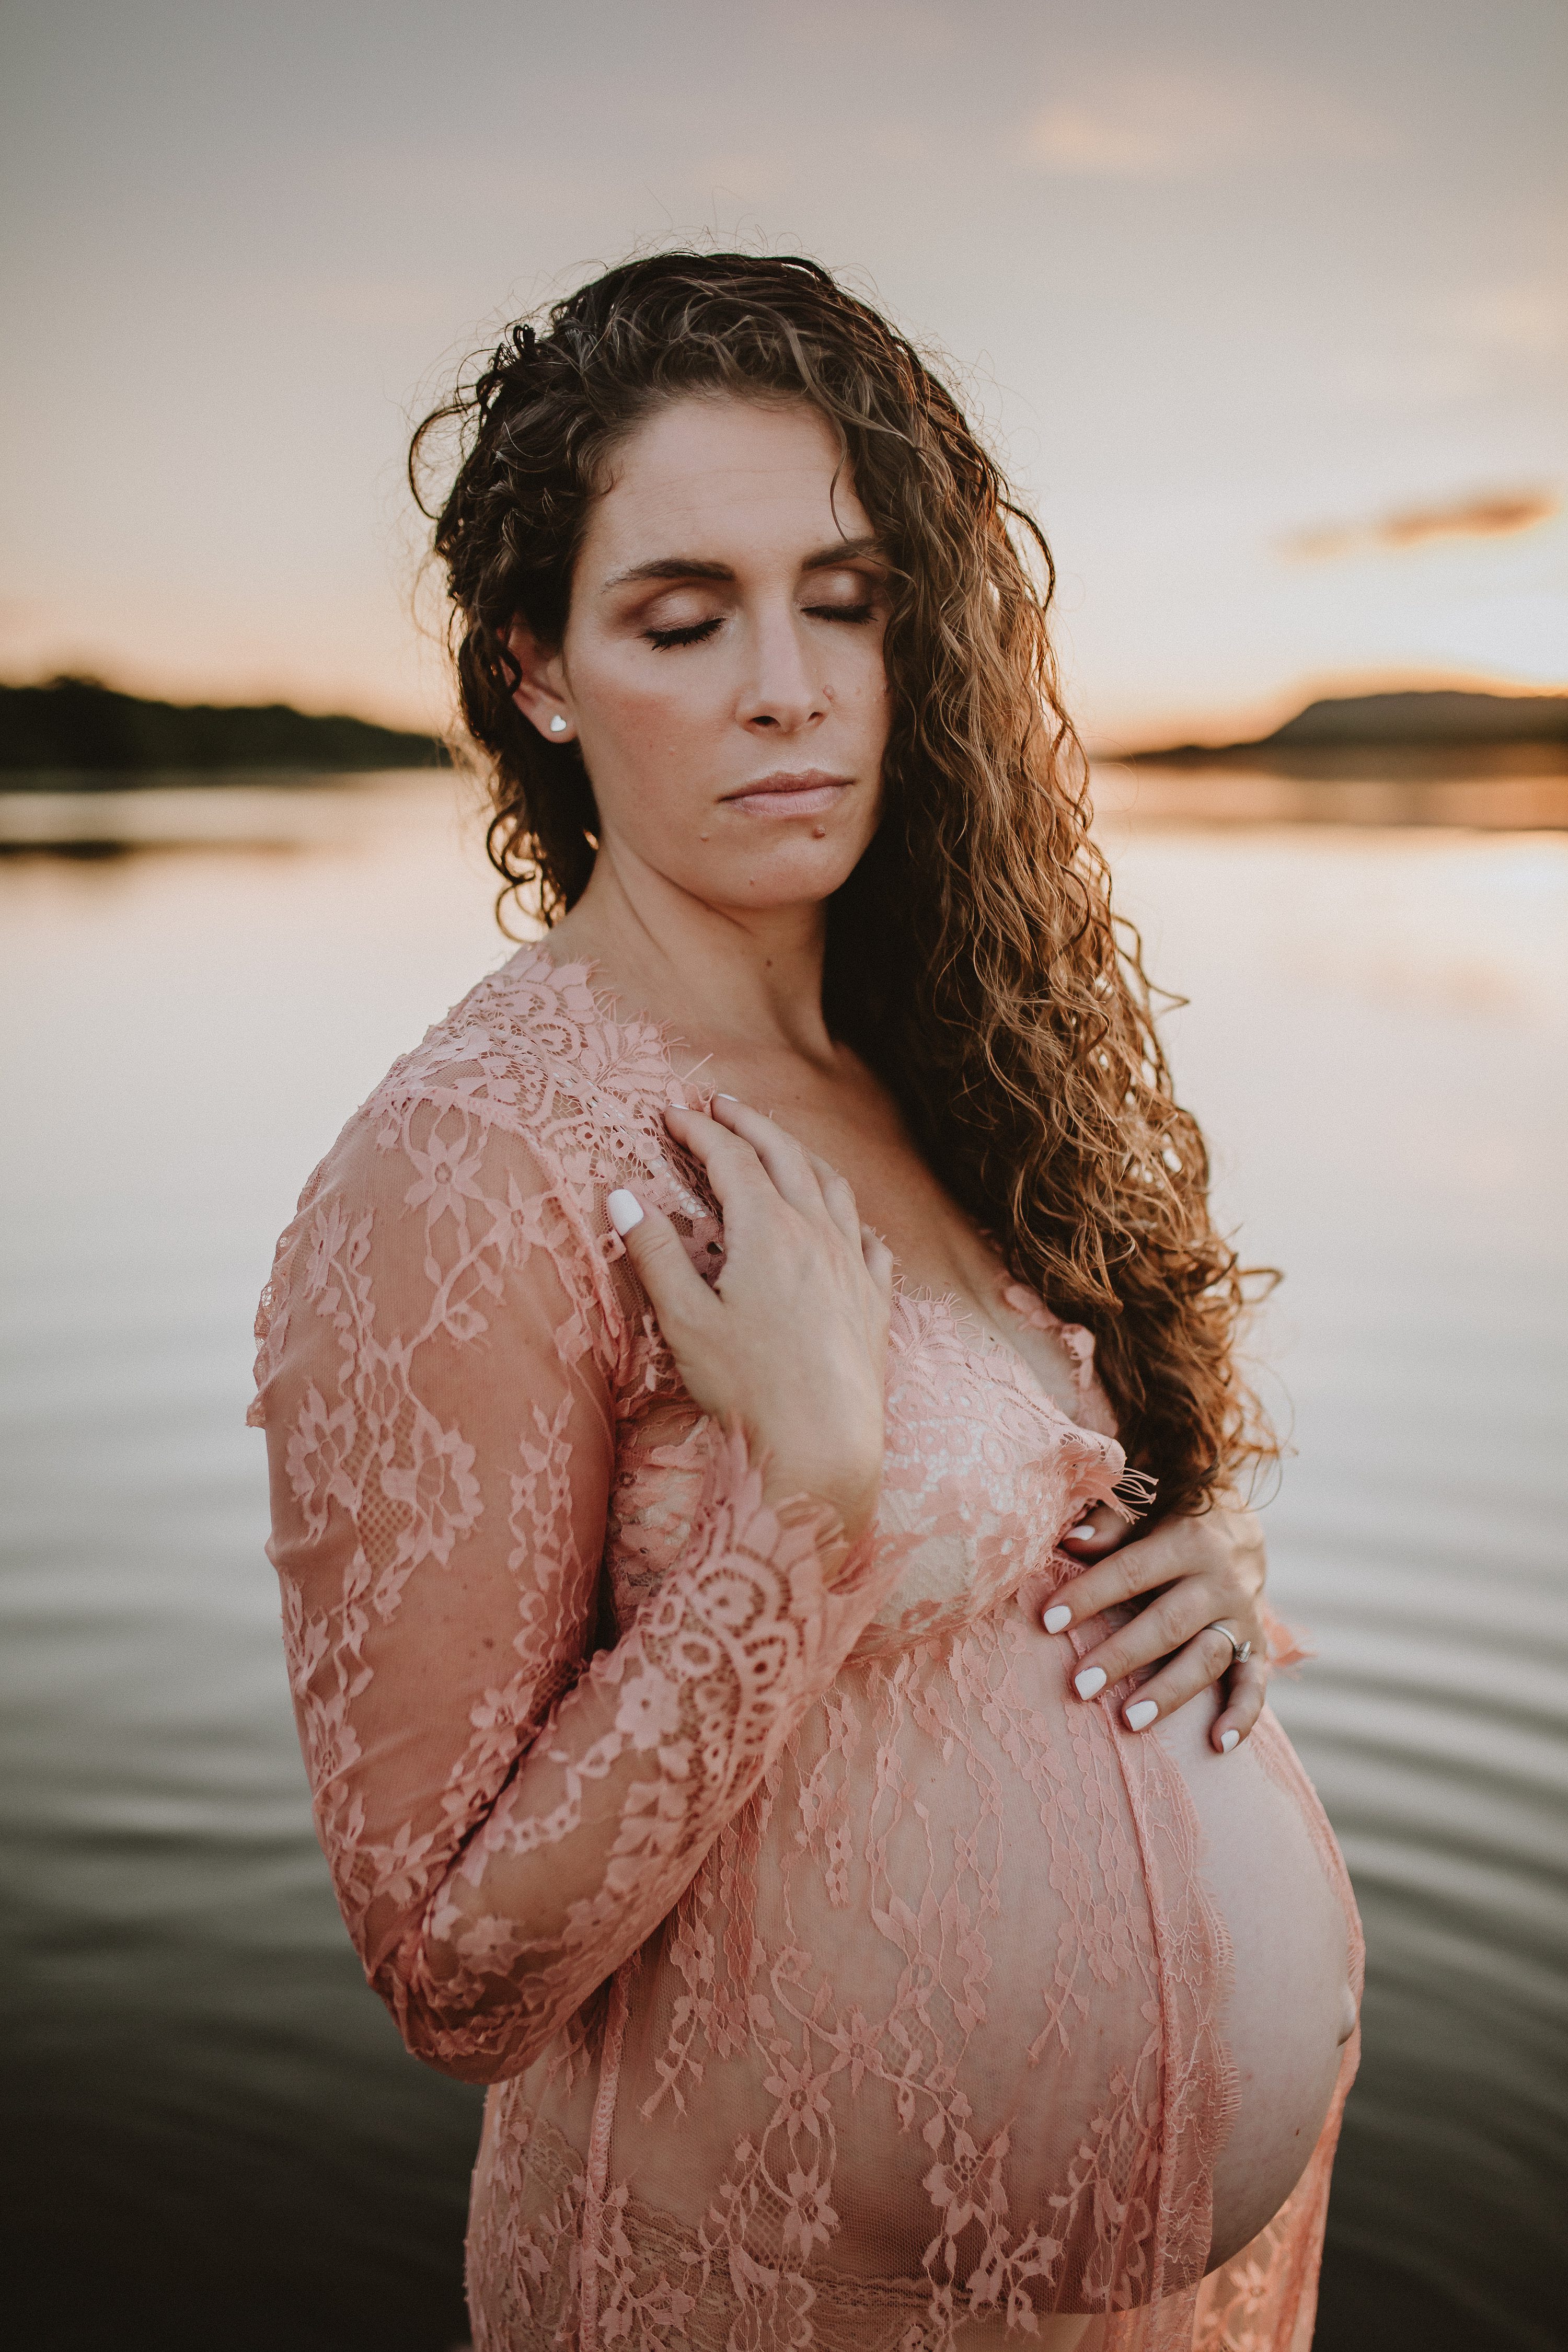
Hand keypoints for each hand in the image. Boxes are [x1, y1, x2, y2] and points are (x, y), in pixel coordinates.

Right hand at [606, 1096, 892, 1542]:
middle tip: (720, 1104)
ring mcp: (852, 1265)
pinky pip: (868, 1238)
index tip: (670, 1113)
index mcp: (769, 1230)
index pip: (730, 1158)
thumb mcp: (685, 1320)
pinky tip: (842, 1220)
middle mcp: (818, 1234)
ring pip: (832, 1186)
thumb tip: (621, 1195)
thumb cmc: (748, 1387)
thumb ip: (654, 1252)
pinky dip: (848, 1213)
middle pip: (785, 1155)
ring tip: (778, 1143)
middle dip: (750, 1122)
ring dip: (800, 1153)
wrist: (822, 1446)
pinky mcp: (873, 1301)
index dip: (699, 1129)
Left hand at [1044, 1497, 1269, 1753]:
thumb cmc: (1171, 1513)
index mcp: (1189, 1539)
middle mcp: (1221, 1580)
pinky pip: (1255, 1683)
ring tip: (1129, 1721)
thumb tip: (1070, 1542)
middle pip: (1169, 1623)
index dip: (1089, 1594)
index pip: (1133, 1571)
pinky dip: (1242, 1715)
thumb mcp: (1146, 1505)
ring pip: (1208, 1657)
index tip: (1048, 1620)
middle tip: (1080, 1686)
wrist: (1240, 1521)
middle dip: (1123, 1655)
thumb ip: (1111, 1523)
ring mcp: (1243, 1616)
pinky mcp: (1258, 1644)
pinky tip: (1217, 1745)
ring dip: (1170, 1691)